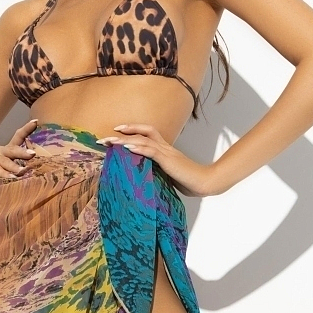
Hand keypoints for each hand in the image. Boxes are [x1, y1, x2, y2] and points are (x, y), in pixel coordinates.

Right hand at [0, 119, 37, 203]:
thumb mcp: (12, 177)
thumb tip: (38, 170)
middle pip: (12, 149)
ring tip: (21, 171)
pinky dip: (2, 172)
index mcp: (7, 152)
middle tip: (33, 155)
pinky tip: (10, 176)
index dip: (26, 129)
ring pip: (3, 159)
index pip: (18, 138)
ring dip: (13, 165)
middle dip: (23, 152)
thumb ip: (21, 171)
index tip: (36, 122)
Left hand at [96, 124, 224, 196]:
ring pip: (144, 140)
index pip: (148, 134)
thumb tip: (144, 175)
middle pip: (144, 131)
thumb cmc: (189, 181)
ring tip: (111, 141)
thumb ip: (158, 171)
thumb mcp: (169, 175)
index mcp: (166, 150)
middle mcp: (165, 147)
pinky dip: (138, 148)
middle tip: (108, 134)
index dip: (133, 131)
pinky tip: (126, 148)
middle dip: (126, 130)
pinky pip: (151, 151)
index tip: (118, 133)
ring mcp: (167, 153)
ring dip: (125, 139)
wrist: (204, 182)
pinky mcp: (168, 160)